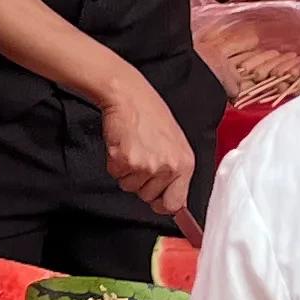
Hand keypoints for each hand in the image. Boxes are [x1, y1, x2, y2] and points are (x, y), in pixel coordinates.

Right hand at [95, 71, 199, 219]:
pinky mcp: (125, 161)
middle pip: (148, 197)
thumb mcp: (175, 144)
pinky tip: (122, 144)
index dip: (161, 203)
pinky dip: (114, 163)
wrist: (129, 96)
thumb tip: (175, 204)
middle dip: (141, 183)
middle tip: (142, 157)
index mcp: (185, 164)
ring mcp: (146, 165)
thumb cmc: (151, 115)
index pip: (175, 204)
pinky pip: (116, 174)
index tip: (156, 201)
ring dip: (127, 172)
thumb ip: (176, 172)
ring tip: (133, 147)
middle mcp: (168, 167)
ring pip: (130, 187)